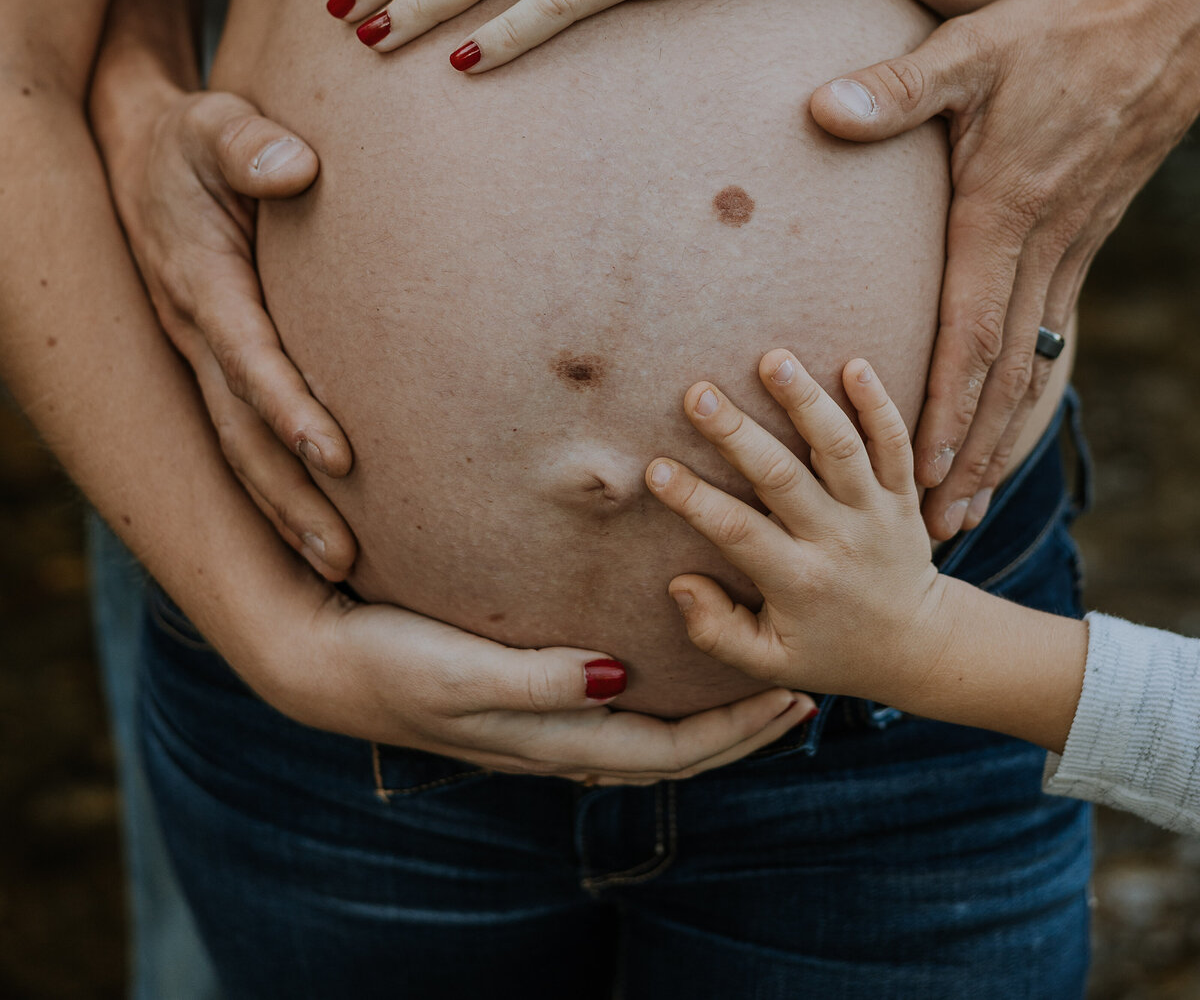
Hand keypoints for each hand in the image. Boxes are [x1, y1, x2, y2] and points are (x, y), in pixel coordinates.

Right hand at [100, 84, 357, 580]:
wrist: (138, 150)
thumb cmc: (193, 137)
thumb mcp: (214, 123)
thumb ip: (251, 143)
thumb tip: (298, 168)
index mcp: (200, 279)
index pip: (247, 357)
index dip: (290, 409)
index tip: (339, 456)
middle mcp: (194, 331)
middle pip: (241, 432)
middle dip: (289, 497)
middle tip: (344, 559)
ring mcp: (198, 353)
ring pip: (239, 446)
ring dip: (284, 508)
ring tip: (340, 567)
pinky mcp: (212, 359)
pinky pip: (242, 432)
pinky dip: (276, 483)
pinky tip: (318, 524)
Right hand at [260, 581, 810, 785]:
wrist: (317, 659)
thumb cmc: (386, 659)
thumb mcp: (458, 673)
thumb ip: (534, 680)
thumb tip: (619, 678)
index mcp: (547, 739)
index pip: (666, 751)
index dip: (733, 732)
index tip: (792, 695)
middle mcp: (551, 738)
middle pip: (669, 750)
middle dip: (738, 728)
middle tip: (801, 688)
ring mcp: (535, 720)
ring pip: (643, 732)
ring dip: (704, 712)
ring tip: (751, 673)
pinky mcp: (518, 691)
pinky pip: (610, 703)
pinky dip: (656, 689)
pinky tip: (664, 655)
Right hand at [644, 350, 942, 701]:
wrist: (918, 646)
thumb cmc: (830, 649)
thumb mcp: (770, 662)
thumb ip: (717, 632)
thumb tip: (678, 584)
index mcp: (798, 581)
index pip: (738, 533)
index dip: (695, 500)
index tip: (655, 468)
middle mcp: (837, 540)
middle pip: (783, 479)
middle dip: (738, 434)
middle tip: (698, 392)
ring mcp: (874, 512)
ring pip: (842, 450)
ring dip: (807, 402)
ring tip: (774, 359)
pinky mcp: (906, 494)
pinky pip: (897, 445)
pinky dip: (879, 405)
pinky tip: (855, 363)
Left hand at [808, 0, 1199, 537]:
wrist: (1163, 26)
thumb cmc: (1055, 32)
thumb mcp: (969, 49)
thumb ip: (897, 88)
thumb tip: (823, 108)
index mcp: (1003, 210)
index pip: (970, 332)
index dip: (943, 407)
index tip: (919, 472)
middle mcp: (1042, 246)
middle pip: (1006, 375)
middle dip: (971, 455)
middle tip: (937, 526)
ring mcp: (1071, 250)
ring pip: (1038, 367)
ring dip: (1004, 439)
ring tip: (974, 501)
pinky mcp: (1083, 241)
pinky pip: (1058, 337)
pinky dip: (1035, 392)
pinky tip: (1015, 419)